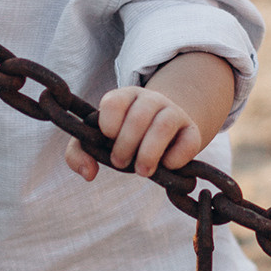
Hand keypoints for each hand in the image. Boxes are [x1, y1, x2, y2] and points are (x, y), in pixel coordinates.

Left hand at [65, 86, 200, 182]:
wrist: (162, 132)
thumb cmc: (123, 137)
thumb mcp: (97, 140)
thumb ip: (79, 153)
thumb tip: (88, 173)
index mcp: (124, 97)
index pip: (113, 102)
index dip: (108, 125)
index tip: (108, 139)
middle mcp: (150, 99)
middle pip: (138, 117)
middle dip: (126, 145)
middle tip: (121, 163)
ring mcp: (173, 112)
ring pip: (163, 126)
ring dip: (149, 154)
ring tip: (142, 171)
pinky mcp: (191, 131)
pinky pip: (189, 141)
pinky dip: (176, 158)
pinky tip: (166, 166)